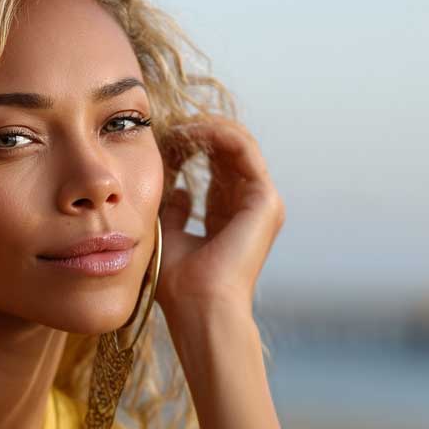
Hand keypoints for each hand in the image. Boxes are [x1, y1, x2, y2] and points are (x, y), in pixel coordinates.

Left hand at [154, 113, 285, 320]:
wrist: (199, 306)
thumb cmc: (180, 283)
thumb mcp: (169, 236)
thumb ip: (175, 211)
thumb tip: (178, 189)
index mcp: (230, 217)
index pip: (216, 168)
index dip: (191, 147)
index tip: (162, 139)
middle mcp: (250, 207)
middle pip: (229, 152)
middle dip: (199, 132)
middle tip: (169, 122)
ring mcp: (262, 202)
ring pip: (238, 144)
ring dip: (206, 128)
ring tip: (177, 124)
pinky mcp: (265, 199)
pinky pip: (243, 150)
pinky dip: (217, 134)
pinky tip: (189, 132)